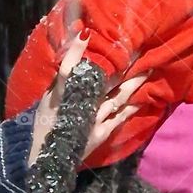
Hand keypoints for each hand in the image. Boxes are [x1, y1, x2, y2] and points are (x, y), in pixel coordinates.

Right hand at [26, 32, 147, 166]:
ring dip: (133, 82)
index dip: (76, 50)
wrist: (47, 159)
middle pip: (103, 79)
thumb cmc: (44, 126)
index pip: (67, 68)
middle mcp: (78, 105)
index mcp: (59, 95)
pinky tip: (143, 97)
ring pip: (117, 96)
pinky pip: (119, 116)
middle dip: (121, 62)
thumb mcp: (46, 101)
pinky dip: (131, 106)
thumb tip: (71, 59)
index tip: (85, 33)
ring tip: (148, 69)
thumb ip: (60, 82)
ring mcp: (92, 119)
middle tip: (137, 47)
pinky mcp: (101, 132)